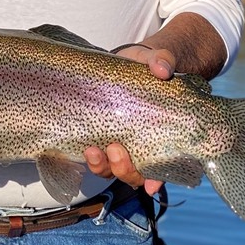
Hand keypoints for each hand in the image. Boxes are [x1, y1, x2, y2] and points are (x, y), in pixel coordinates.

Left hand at [82, 42, 174, 194]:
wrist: (129, 61)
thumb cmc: (149, 66)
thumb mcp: (158, 60)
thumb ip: (163, 62)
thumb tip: (162, 70)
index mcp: (159, 136)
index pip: (162, 166)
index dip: (157, 179)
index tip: (151, 184)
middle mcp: (138, 145)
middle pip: (133, 173)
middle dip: (124, 169)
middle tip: (116, 150)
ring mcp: (116, 142)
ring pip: (109, 169)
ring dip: (100, 166)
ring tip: (92, 150)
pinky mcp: (96, 133)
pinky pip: (92, 154)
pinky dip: (87, 157)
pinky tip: (82, 149)